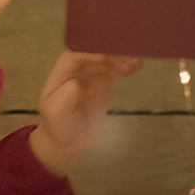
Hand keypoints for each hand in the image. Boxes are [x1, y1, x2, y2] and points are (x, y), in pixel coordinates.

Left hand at [31, 49, 140, 172]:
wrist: (70, 141)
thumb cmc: (59, 126)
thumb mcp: (58, 112)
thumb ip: (68, 95)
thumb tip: (81, 83)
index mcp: (63, 72)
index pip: (77, 54)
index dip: (91, 53)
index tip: (107, 57)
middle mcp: (78, 69)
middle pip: (94, 53)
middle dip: (110, 52)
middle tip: (126, 55)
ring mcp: (93, 74)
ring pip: (108, 59)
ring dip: (120, 57)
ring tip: (136, 60)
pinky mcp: (105, 82)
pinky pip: (116, 69)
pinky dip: (126, 66)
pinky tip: (136, 65)